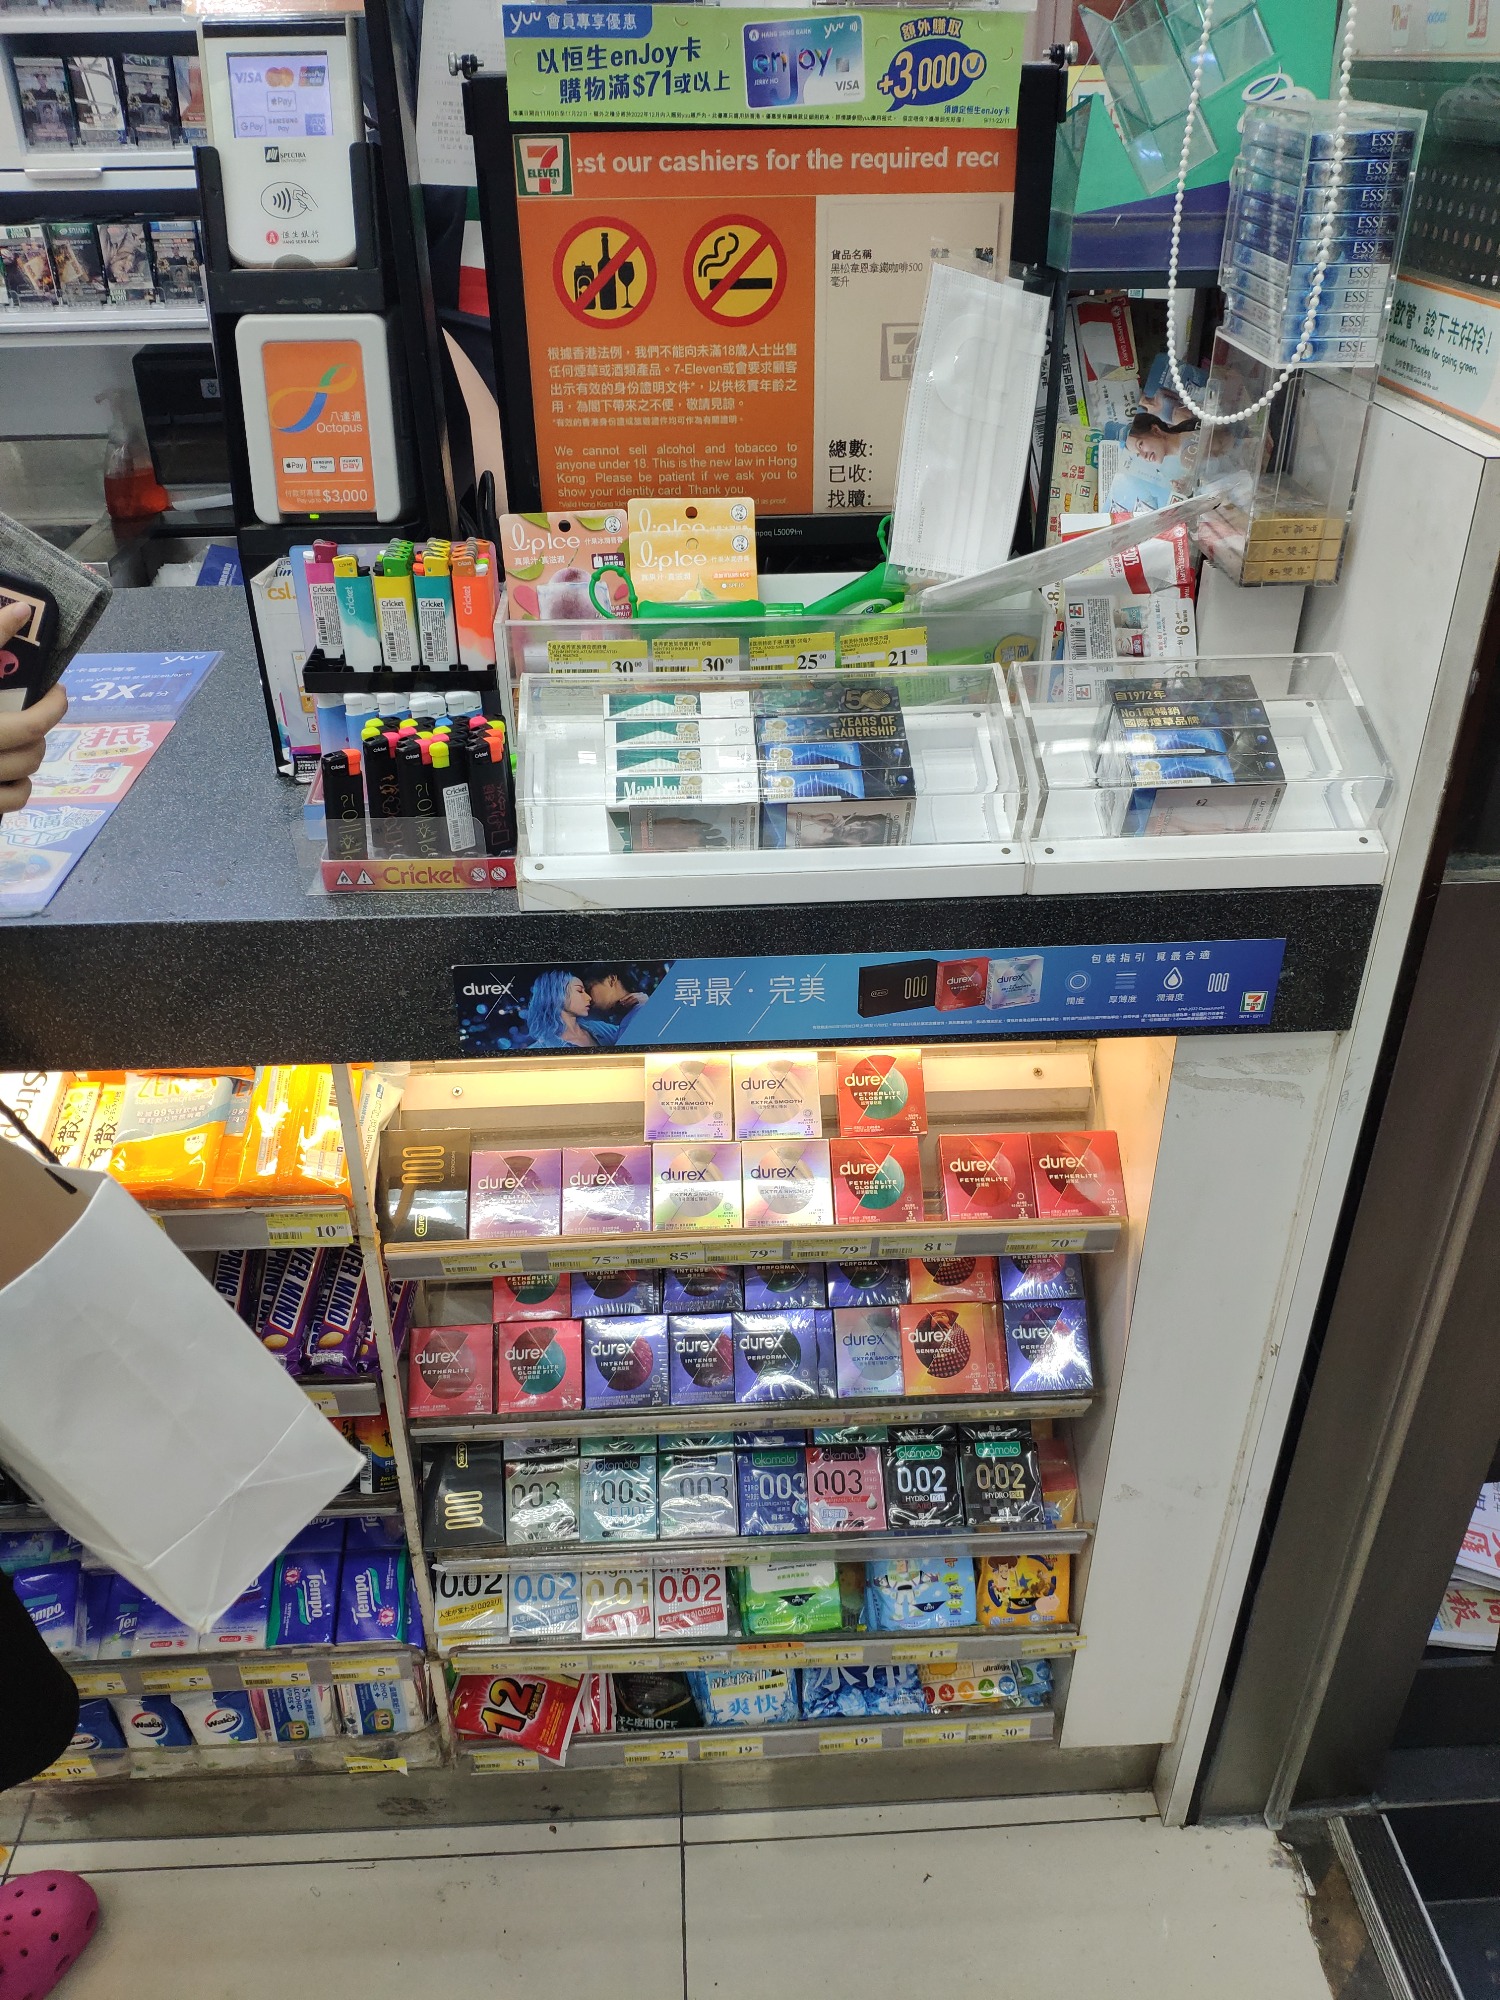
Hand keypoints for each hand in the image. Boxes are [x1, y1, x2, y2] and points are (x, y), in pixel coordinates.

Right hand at [0, 601, 65, 815]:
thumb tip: (21, 611)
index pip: (31, 723)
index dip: (54, 706)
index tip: (57, 689)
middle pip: (31, 745)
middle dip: (40, 724)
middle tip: (37, 708)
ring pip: (26, 770)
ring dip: (31, 751)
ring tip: (22, 734)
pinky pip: (15, 800)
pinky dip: (19, 784)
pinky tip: (9, 768)